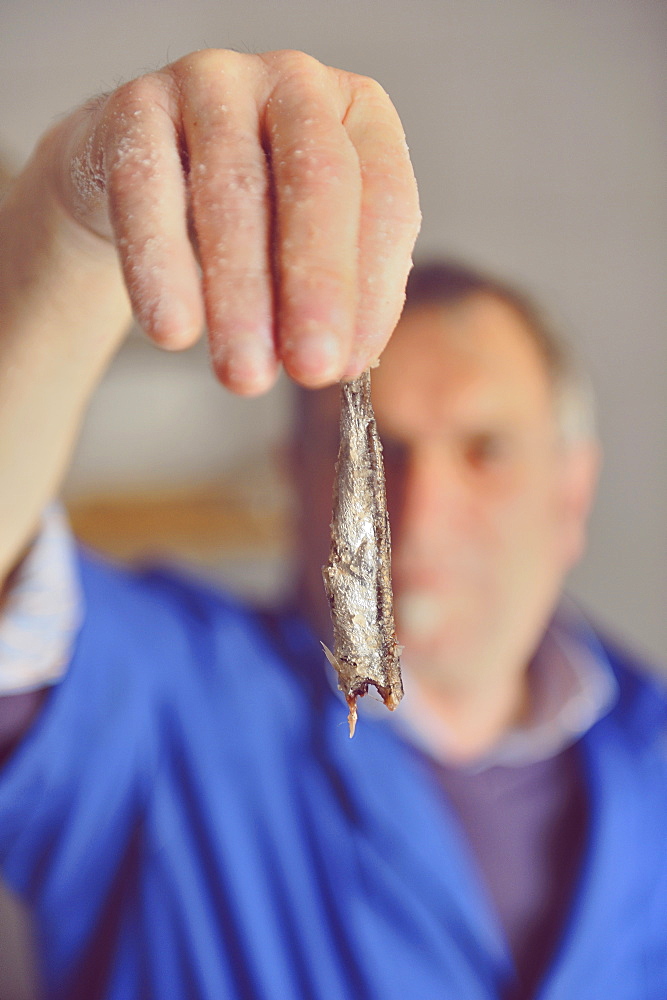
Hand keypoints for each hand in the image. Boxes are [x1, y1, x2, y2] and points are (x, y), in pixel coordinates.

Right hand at [52, 49, 420, 394]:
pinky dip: (160, 267)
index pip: (386, 198)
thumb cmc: (247, 220)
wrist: (136, 174)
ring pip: (232, 191)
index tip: (350, 365)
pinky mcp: (137, 103)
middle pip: (317, 182)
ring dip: (240, 296)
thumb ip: (337, 292)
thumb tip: (347, 361)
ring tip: (243, 374)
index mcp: (359, 114)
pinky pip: (146, 189)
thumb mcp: (305, 246)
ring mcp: (214, 82)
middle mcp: (294, 84)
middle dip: (317, 286)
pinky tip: (173, 330)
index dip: (372, 289)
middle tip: (312, 368)